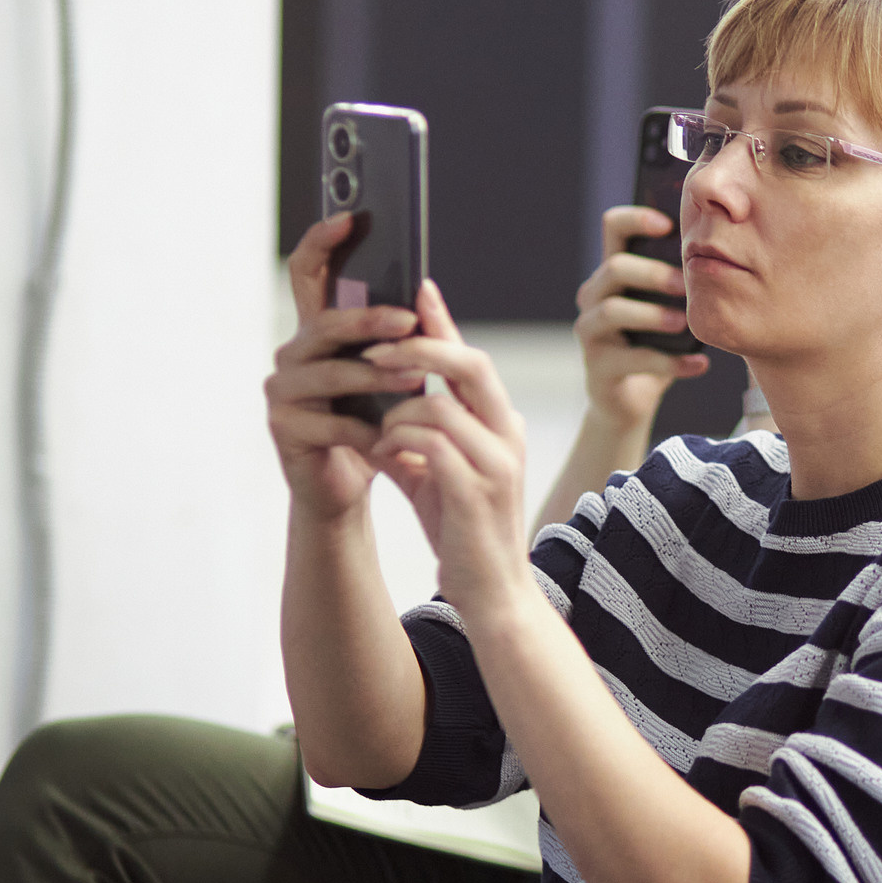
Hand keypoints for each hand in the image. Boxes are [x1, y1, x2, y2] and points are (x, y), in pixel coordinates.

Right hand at [266, 214, 424, 520]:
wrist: (342, 488)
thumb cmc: (367, 426)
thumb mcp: (385, 377)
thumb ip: (394, 339)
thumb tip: (424, 293)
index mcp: (315, 332)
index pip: (307, 273)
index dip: (322, 242)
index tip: (349, 219)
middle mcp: (291, 354)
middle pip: (325, 323)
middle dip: (369, 322)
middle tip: (408, 323)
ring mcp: (281, 390)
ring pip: (329, 373)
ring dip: (375, 378)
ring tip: (414, 383)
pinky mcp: (282, 427)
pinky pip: (328, 421)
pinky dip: (364, 430)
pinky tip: (389, 437)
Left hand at [364, 281, 535, 615]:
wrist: (493, 596)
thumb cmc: (463, 533)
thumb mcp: (436, 475)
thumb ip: (412, 439)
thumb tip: (375, 410)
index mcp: (500, 424)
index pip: (472, 359)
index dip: (443, 321)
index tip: (415, 287)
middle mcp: (506, 434)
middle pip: (470, 364)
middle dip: (419, 348)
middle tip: (375, 349)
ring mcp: (496, 462)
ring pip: (437, 405)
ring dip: (394, 414)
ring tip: (375, 436)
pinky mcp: (476, 492)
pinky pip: (430, 446)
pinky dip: (396, 445)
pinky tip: (380, 457)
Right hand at [575, 206, 712, 427]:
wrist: (629, 402)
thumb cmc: (655, 345)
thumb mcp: (669, 310)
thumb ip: (682, 285)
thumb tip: (724, 259)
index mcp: (612, 273)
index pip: (613, 228)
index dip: (636, 218)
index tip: (668, 224)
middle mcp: (593, 296)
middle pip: (614, 268)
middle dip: (652, 273)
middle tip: (684, 284)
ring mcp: (590, 332)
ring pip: (612, 311)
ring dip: (652, 315)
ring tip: (684, 323)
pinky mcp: (597, 367)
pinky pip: (633, 360)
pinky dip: (670, 363)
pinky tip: (700, 365)